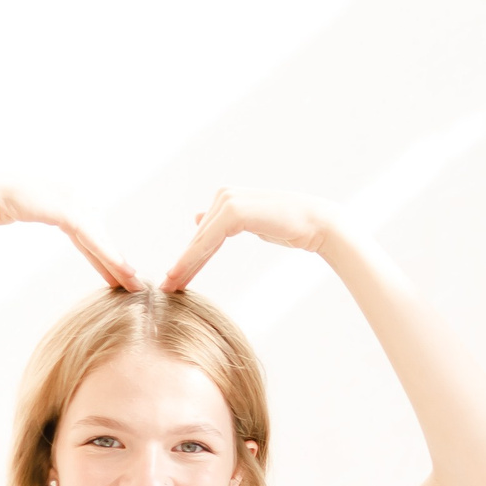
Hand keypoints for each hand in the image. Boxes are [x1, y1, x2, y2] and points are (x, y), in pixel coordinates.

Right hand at [0, 176, 143, 291]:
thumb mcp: (28, 209)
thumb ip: (43, 212)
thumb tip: (40, 213)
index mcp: (66, 197)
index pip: (90, 232)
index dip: (105, 255)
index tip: (120, 275)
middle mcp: (74, 196)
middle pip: (100, 236)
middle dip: (116, 261)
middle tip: (135, 284)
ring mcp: (72, 201)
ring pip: (100, 239)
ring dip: (118, 262)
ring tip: (134, 283)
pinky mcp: (67, 210)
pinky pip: (92, 238)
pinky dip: (107, 255)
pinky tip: (121, 271)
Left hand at [161, 188, 341, 292]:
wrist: (319, 224)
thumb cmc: (293, 226)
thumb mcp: (253, 223)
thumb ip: (225, 222)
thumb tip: (197, 217)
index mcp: (229, 199)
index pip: (205, 234)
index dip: (190, 258)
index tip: (175, 279)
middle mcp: (225, 196)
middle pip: (200, 238)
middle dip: (183, 265)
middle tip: (166, 289)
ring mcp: (228, 201)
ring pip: (200, 241)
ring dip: (183, 265)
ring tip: (169, 287)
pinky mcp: (233, 211)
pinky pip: (208, 241)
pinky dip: (192, 259)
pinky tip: (179, 274)